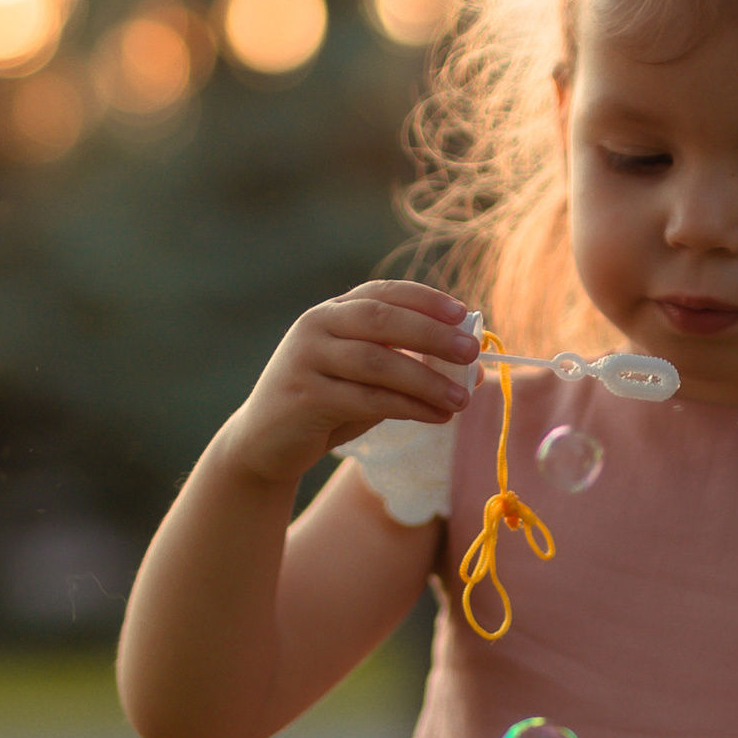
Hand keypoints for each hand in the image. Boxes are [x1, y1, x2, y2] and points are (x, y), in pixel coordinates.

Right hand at [214, 281, 479, 490]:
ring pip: (377, 362)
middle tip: (470, 352)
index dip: (425, 300)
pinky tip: (436, 416)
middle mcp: (316, 326)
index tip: (463, 314)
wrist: (264, 444)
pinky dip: (408, 407)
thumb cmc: (326, 406)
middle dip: (432, 334)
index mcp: (332, 311)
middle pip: (381, 320)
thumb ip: (408, 366)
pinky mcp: (305, 396)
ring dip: (426, 380)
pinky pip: (367, 398)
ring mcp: (306, 359)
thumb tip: (473, 369)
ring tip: (461, 399)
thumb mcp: (367, 379)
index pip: (383, 293)